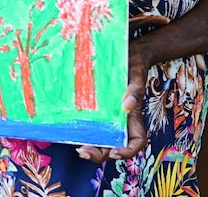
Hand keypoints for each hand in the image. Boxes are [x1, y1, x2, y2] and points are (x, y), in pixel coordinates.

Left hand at [76, 41, 149, 162]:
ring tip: (77, 146)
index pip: (136, 142)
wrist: (129, 53)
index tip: (114, 152)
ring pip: (101, 138)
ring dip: (90, 146)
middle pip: (114, 146)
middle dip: (100, 154)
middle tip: (83, 151)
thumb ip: (135, 90)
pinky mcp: (97, 107)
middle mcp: (120, 120)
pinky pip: (91, 122)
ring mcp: (108, 115)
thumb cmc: (135, 65)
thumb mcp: (137, 75)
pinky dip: (82, 129)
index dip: (126, 152)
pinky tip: (70, 128)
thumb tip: (127, 105)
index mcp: (133, 117)